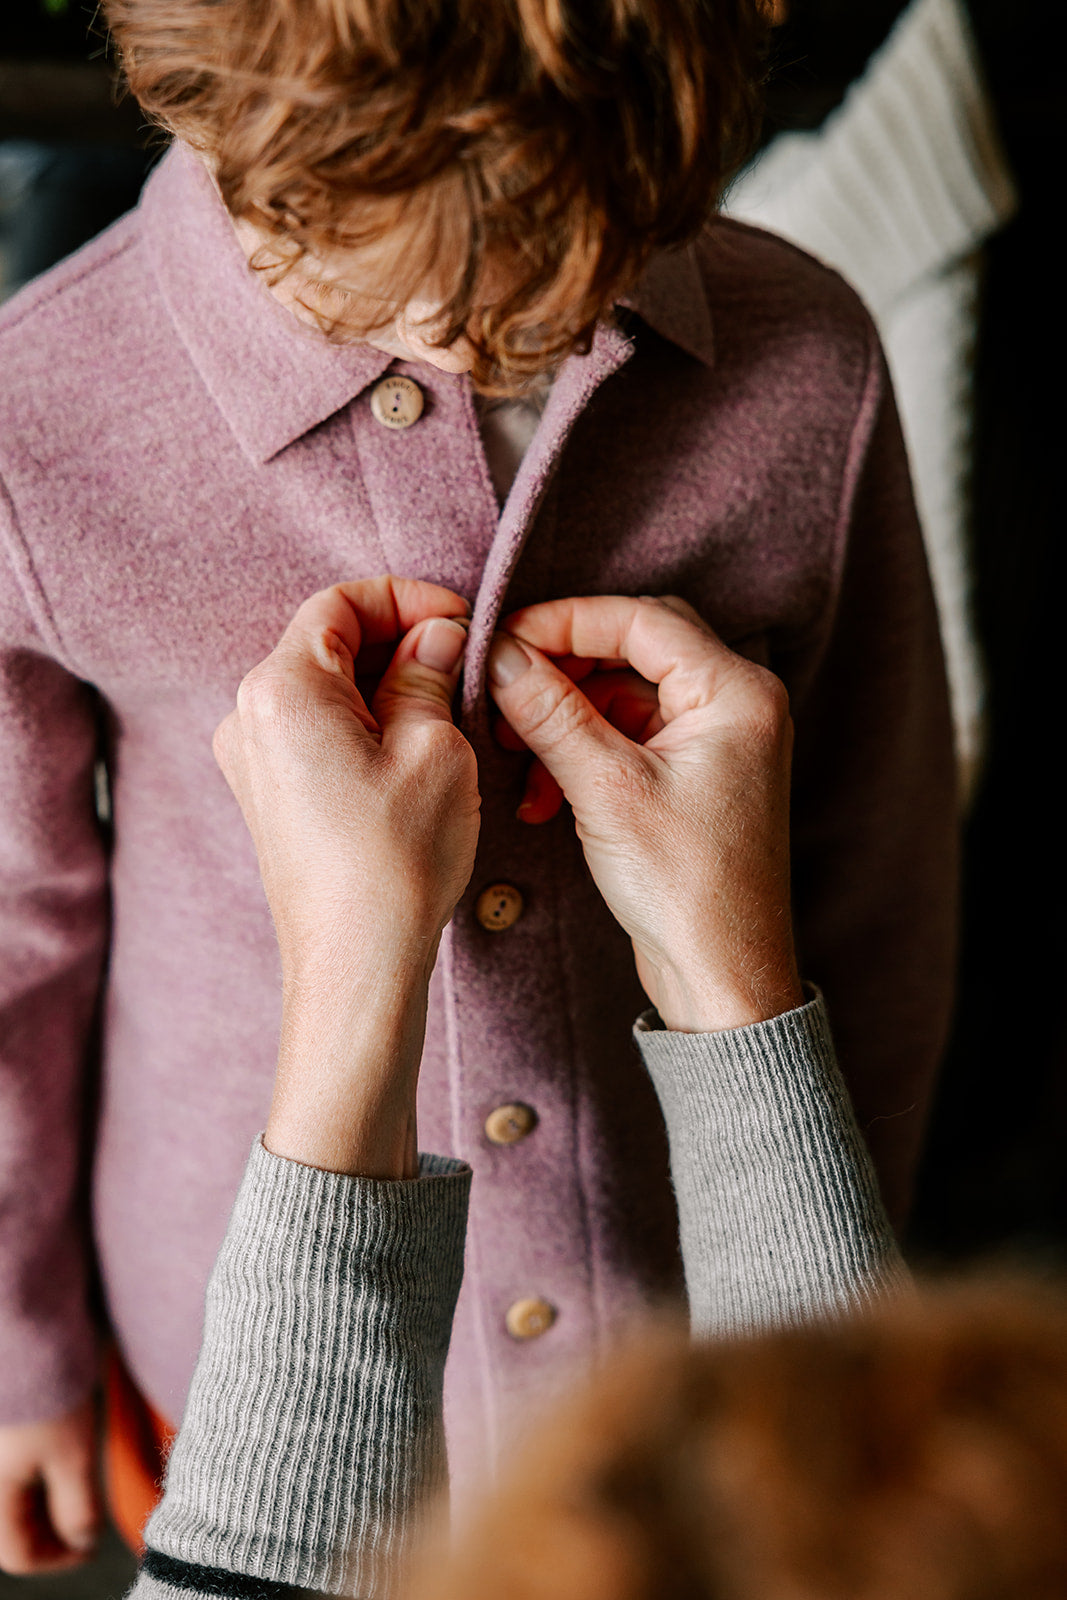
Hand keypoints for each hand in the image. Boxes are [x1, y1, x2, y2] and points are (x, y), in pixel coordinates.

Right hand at [0, 1401, 100, 1574]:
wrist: (24, 1329)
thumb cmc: (48, 1391)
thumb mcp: (73, 1454)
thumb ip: (77, 1507)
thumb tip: (82, 1541)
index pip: (19, 1556)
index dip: (60, 1558)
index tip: (91, 1544)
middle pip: (12, 1528)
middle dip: (51, 1528)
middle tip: (87, 1513)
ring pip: (11, 1499)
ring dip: (42, 1501)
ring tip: (75, 1479)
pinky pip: (8, 1472)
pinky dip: (32, 1475)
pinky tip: (56, 1453)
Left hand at [214, 576, 479, 1176]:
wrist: (357, 965)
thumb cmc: (395, 859)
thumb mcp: (436, 747)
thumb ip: (430, 673)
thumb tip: (436, 634)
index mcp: (281, 688)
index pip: (339, 601)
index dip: (406, 598)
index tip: (459, 618)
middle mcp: (249, 716)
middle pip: (327, 642)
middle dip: (399, 641)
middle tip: (465, 664)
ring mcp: (252, 760)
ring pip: (325, 688)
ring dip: (386, 684)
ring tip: (450, 711)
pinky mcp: (268, 796)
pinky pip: (317, 732)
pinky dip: (365, 723)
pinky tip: (416, 751)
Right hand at [488, 595, 803, 1032]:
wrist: (721, 976)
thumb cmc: (686, 888)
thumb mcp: (606, 789)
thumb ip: (551, 711)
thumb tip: (499, 654)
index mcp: (736, 693)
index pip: (640, 620)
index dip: (563, 621)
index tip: (502, 639)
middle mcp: (738, 704)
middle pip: (634, 647)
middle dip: (563, 666)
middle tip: (506, 684)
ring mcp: (719, 740)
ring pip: (626, 693)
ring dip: (567, 716)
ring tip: (516, 749)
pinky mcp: (696, 775)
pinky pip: (631, 736)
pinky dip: (584, 751)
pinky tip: (543, 794)